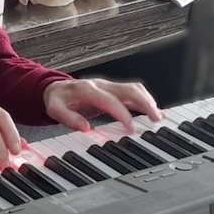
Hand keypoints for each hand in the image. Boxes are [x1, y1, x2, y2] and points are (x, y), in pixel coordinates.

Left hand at [43, 78, 163, 133]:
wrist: (56, 88)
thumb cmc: (57, 99)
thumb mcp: (55, 109)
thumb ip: (68, 118)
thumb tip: (85, 128)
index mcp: (87, 89)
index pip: (110, 100)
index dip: (122, 113)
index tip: (131, 128)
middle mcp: (101, 85)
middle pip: (128, 89)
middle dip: (145, 103)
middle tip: (155, 119)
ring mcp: (109, 86)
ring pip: (134, 89)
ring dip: (148, 101)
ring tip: (158, 117)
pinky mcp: (114, 90)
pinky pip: (133, 92)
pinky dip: (146, 101)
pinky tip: (155, 111)